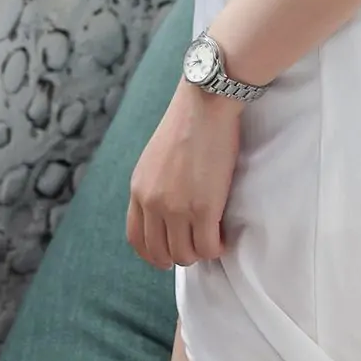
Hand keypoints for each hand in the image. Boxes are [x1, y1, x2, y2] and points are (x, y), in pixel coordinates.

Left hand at [127, 79, 241, 267]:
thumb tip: (167, 211)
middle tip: (197, 247)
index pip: (137, 239)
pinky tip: (223, 237)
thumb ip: (155, 186)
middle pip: (160, 252)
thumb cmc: (188, 124)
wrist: (205, 103)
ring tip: (213, 240)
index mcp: (138, 190)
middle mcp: (153, 203)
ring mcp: (177, 208)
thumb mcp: (155, 158)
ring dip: (200, 252)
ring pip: (185, 254)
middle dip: (179, 256)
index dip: (153, 254)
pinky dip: (216, 248)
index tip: (167, 257)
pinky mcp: (204, 208)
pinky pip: (208, 247)